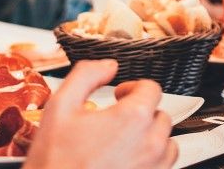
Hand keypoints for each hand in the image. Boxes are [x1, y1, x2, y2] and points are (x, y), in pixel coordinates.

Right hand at [24, 60, 176, 168]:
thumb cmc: (55, 162)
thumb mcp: (60, 107)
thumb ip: (86, 75)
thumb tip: (107, 66)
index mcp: (133, 119)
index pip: (152, 88)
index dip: (132, 87)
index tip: (119, 95)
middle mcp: (151, 145)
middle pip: (161, 115)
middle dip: (140, 112)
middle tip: (117, 119)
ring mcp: (153, 168)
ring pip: (167, 144)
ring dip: (150, 137)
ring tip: (125, 141)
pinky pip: (163, 167)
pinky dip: (150, 160)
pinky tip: (126, 160)